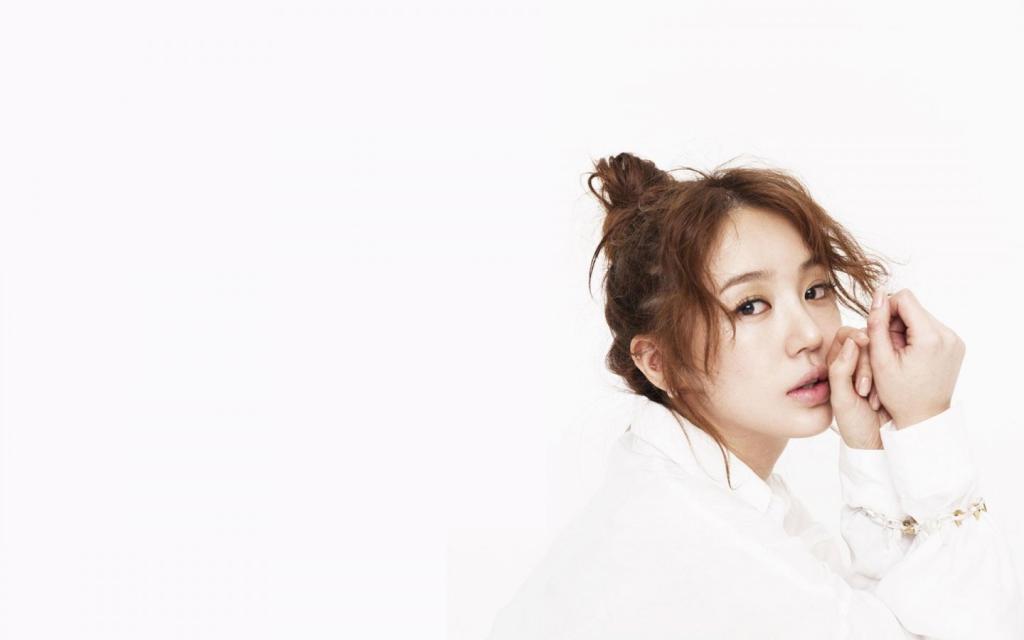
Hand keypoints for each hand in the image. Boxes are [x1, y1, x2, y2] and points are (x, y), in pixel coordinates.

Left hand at [827, 326, 891, 448]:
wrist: (876, 444)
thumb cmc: (854, 424)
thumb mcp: (842, 399)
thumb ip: (841, 370)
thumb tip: (852, 341)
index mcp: (836, 364)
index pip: (845, 337)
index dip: (855, 337)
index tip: (864, 342)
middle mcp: (854, 363)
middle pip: (866, 344)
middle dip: (867, 364)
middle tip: (864, 389)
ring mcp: (875, 370)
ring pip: (882, 354)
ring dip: (879, 374)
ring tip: (872, 399)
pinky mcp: (891, 378)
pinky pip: (895, 367)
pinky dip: (889, 380)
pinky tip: (883, 399)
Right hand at [866, 287, 964, 428]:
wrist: (924, 418)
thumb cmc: (899, 394)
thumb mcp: (880, 359)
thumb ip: (877, 323)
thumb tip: (879, 293)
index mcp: (931, 337)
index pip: (905, 298)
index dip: (886, 310)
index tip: (879, 332)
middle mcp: (949, 335)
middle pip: (913, 308)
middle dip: (896, 323)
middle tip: (888, 349)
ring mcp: (955, 341)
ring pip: (921, 317)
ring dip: (905, 330)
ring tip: (899, 354)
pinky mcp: (956, 345)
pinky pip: (930, 329)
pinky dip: (917, 337)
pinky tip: (911, 357)